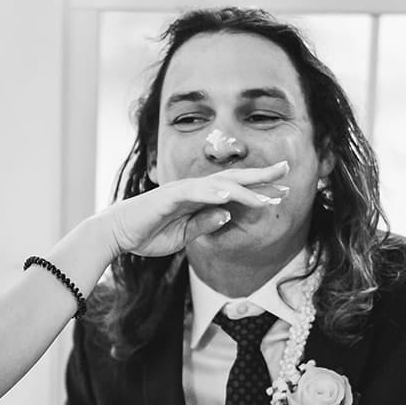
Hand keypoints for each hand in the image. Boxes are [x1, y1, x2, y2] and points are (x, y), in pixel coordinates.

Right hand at [101, 162, 290, 256]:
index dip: (258, 188)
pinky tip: (231, 194)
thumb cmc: (147, 234)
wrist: (116, 234)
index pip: (234, 190)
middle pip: (233, 178)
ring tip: (268, 194)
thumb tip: (228, 215)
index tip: (282, 191)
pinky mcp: (169, 196)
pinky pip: (195, 192)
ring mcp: (182, 190)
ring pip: (219, 185)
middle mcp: (194, 189)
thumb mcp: (184, 235)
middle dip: (261, 175)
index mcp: (199, 198)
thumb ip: (205, 224)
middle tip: (288, 168)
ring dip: (245, 188)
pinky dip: (213, 192)